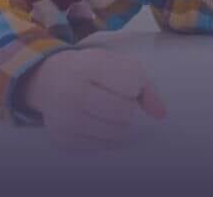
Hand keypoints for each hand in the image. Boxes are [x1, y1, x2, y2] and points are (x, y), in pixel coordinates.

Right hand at [19, 47, 166, 149]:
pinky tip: (101, 123)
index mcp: (88, 67)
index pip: (130, 85)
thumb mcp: (120, 65)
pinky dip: (109, 137)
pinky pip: (101, 146)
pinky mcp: (61, 139)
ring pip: (114, 133)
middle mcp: (70, 92)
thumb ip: (146, 86)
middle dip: (129, 109)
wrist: (51, 79)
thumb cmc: (94, 71)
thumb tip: (161, 114)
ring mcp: (63, 118)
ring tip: (112, 113)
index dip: (135, 88)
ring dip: (122, 125)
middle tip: (121, 102)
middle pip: (122, 112)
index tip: (128, 85)